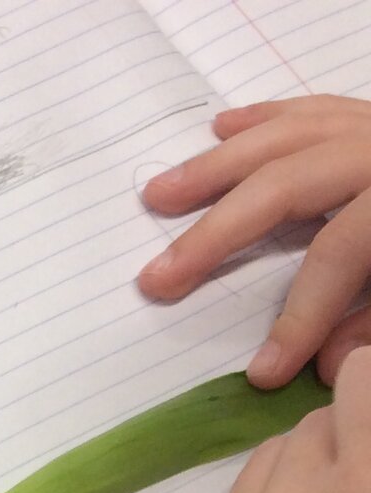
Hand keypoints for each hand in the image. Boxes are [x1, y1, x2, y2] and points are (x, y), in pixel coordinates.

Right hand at [139, 96, 370, 386]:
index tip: (262, 372)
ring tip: (159, 195)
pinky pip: (311, 108)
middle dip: (217, 234)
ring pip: (284, 136)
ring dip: (214, 169)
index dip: (300, 316)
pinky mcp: (370, 117)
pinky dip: (262, 118)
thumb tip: (326, 366)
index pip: (337, 254)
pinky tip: (221, 127)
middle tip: (156, 278)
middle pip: (284, 184)